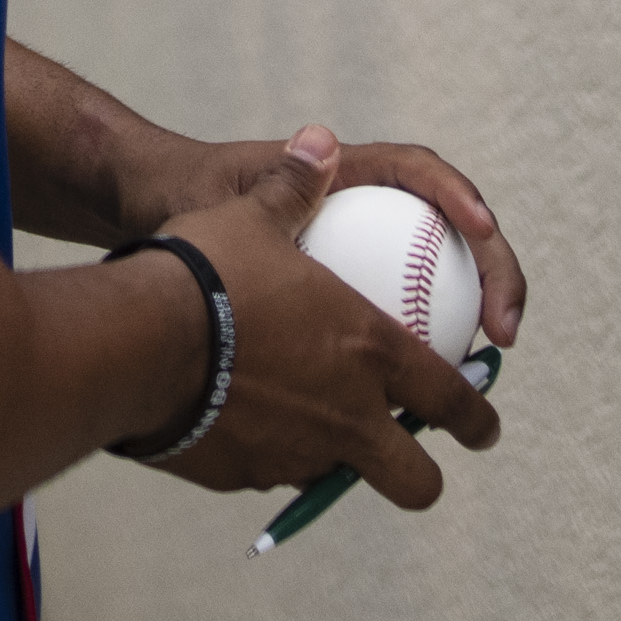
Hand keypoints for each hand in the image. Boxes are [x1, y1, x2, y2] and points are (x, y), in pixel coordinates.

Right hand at [130, 134, 507, 506]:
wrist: (136, 342)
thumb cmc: (203, 272)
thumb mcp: (252, 216)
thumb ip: (295, 186)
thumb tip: (319, 141)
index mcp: (370, 352)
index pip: (453, 401)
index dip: (477, 418)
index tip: (484, 426)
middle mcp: (348, 417)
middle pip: (417, 479)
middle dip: (423, 474)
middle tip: (417, 458)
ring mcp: (299, 455)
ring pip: (342, 476)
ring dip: (338, 458)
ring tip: (311, 424)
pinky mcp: (248, 476)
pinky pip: (275, 472)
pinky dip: (272, 453)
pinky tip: (242, 418)